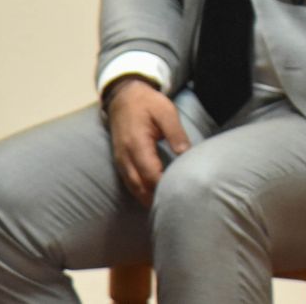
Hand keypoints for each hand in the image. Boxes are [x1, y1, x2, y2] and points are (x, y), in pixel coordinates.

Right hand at [105, 77, 189, 206]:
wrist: (123, 97)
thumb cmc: (148, 103)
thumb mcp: (166, 112)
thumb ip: (176, 133)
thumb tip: (186, 153)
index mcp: (137, 144)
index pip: (151, 175)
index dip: (165, 187)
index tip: (182, 195)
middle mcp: (125, 157)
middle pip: (140, 187)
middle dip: (157, 199)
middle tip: (177, 208)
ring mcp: (120, 161)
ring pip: (133, 188)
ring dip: (148, 199)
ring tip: (167, 209)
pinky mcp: (120, 162)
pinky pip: (129, 183)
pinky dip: (141, 193)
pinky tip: (154, 198)